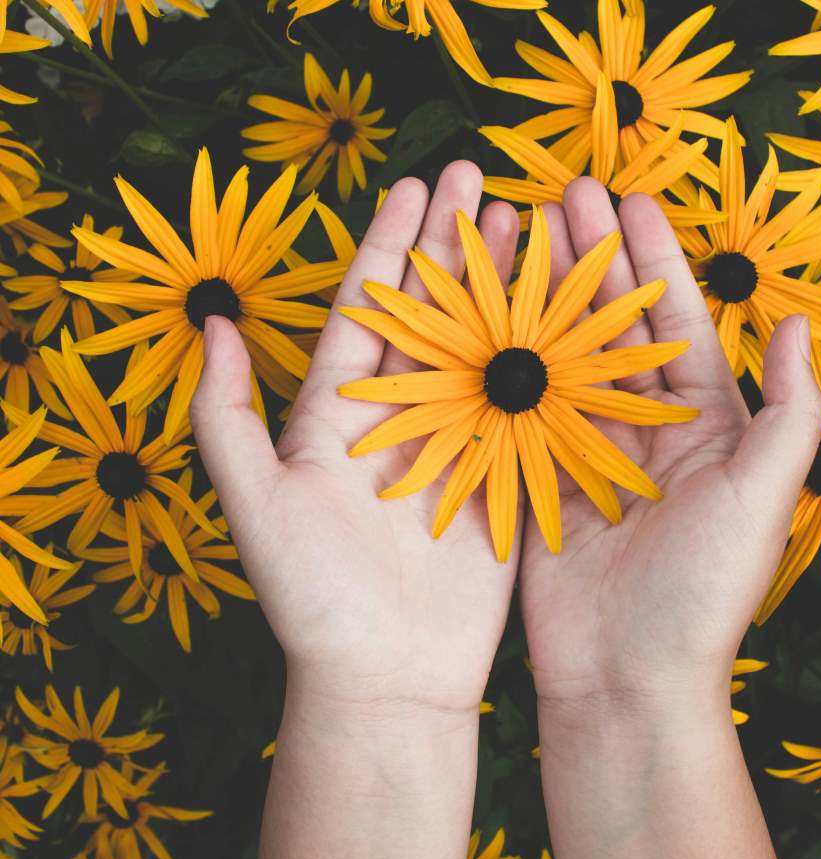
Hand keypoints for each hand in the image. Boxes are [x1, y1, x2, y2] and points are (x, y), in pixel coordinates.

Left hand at [191, 162, 521, 718]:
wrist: (385, 682)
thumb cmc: (310, 599)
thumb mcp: (253, 505)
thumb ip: (225, 417)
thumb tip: (212, 324)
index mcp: (338, 412)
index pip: (368, 307)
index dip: (391, 244)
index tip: (416, 185)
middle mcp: (400, 416)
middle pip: (432, 310)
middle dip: (455, 242)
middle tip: (483, 176)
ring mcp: (457, 443)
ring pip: (486, 343)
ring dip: (506, 283)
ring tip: (530, 220)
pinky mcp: (504, 478)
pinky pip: (527, 403)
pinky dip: (550, 354)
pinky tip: (571, 307)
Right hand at [517, 178, 820, 717]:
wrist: (626, 682)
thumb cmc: (704, 594)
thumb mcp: (763, 498)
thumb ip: (788, 411)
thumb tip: (799, 321)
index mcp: (706, 425)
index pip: (677, 320)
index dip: (653, 257)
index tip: (625, 197)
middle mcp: (645, 427)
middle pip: (613, 323)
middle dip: (587, 256)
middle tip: (558, 193)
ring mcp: (587, 451)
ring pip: (561, 353)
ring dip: (540, 293)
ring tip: (513, 232)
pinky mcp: (536, 480)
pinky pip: (518, 405)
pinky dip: (499, 357)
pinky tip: (476, 311)